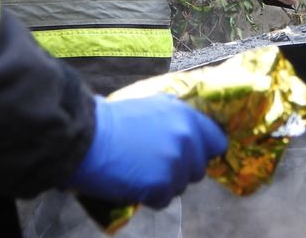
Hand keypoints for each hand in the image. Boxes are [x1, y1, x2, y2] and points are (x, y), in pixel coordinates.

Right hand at [67, 94, 226, 208]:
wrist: (88, 139)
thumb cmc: (115, 120)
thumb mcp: (153, 104)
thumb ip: (175, 114)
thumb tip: (187, 123)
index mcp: (187, 118)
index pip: (217, 142)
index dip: (203, 151)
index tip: (191, 156)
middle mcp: (187, 140)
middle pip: (198, 170)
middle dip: (180, 170)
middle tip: (155, 164)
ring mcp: (175, 165)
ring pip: (180, 187)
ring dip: (164, 184)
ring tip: (140, 171)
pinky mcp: (160, 187)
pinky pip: (163, 200)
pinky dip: (149, 196)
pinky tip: (133, 182)